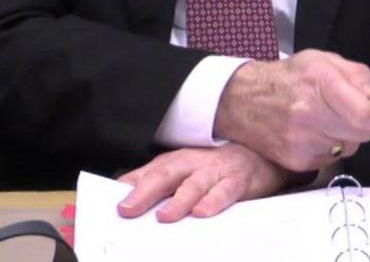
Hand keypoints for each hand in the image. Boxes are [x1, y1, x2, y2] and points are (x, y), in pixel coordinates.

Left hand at [115, 144, 292, 221]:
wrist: (258, 153)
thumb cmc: (215, 167)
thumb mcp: (183, 172)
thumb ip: (156, 183)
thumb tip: (125, 197)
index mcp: (175, 162)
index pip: (147, 174)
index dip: (128, 189)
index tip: (111, 207)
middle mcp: (192, 163)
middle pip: (165, 175)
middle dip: (144, 192)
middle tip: (127, 210)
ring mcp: (215, 171)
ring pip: (194, 184)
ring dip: (178, 200)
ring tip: (164, 216)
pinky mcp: (238, 180)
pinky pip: (225, 191)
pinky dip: (213, 201)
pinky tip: (203, 213)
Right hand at [212, 49, 369, 171]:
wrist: (243, 100)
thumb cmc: (288, 78)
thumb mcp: (322, 60)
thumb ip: (357, 75)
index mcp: (319, 82)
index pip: (365, 115)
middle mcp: (309, 113)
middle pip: (362, 134)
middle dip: (362, 124)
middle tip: (346, 112)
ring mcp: (302, 140)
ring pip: (349, 147)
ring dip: (345, 136)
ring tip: (324, 120)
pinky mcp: (297, 160)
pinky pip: (332, 159)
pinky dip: (329, 147)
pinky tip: (313, 133)